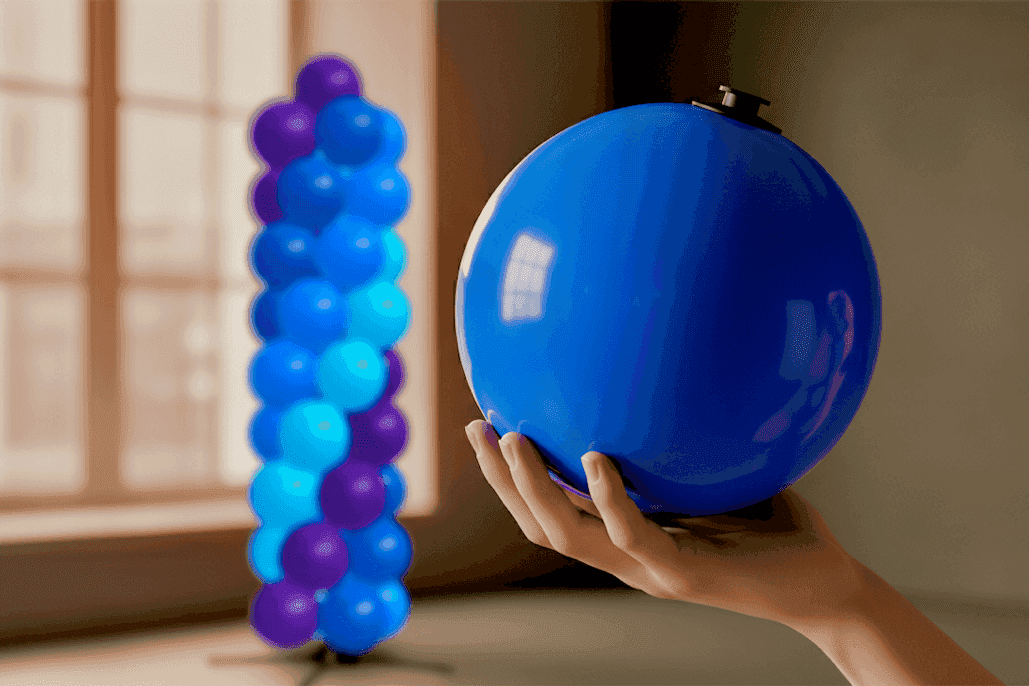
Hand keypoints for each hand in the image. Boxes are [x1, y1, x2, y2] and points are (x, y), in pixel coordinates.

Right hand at [466, 420, 865, 631]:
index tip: (489, 425)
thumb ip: (681, 438)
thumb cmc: (773, 526)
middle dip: (501, 481)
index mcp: (626, 535)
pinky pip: (633, 535)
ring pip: (569, 536)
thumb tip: (666, 367)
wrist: (823, 586)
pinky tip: (594, 458)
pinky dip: (608, 498)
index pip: (552, 511)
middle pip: (540, 525)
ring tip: (512, 440)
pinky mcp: (681, 576)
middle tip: (477, 428)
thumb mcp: (714, 474)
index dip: (511, 478)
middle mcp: (626, 557)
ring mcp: (649, 571)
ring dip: (532, 490)